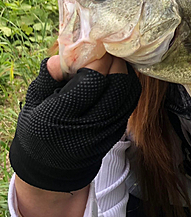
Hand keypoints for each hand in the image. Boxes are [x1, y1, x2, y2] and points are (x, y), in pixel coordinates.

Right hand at [9, 54, 141, 191]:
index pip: (91, 80)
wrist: (53, 168)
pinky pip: (131, 101)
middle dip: (114, 62)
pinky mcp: (118, 131)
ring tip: (110, 63)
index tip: (93, 48)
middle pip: (117, 84)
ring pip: (129, 91)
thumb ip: (48, 79)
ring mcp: (107, 130)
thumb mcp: (34, 103)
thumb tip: (62, 56)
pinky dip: (126, 84)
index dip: (97, 60)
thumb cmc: (40, 129)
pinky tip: (116, 78)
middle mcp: (89, 125)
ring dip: (124, 72)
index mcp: (60, 117)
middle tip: (106, 53)